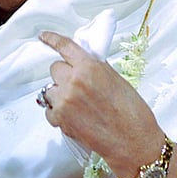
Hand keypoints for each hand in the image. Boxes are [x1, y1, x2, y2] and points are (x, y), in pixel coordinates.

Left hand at [39, 31, 163, 177]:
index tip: (43, 36)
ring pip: (50, 89)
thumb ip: (95, 68)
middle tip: (78, 87)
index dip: (52, 39)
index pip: (65, 47)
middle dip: (64, 76)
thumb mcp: (115, 80)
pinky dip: (58, 113)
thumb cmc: (132, 113)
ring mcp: (64, 100)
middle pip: (55, 69)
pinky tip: (75, 118)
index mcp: (90, 67)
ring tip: (78, 106)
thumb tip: (82, 63)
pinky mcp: (60, 118)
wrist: (133, 141)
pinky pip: (49, 110)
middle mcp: (74, 81)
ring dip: (60, 95)